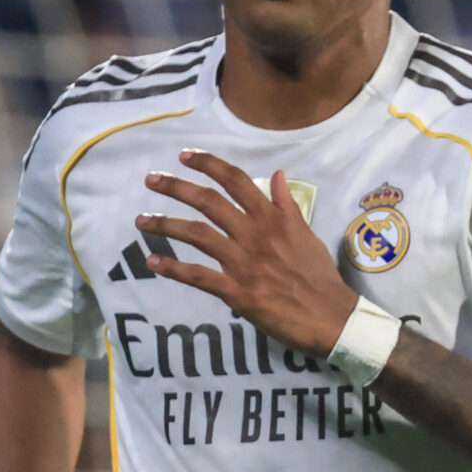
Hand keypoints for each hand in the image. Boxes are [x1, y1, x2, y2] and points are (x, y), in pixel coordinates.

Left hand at [140, 150, 357, 355]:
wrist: (329, 315)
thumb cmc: (319, 276)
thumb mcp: (307, 233)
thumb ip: (287, 205)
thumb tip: (277, 175)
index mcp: (272, 218)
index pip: (236, 181)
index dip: (208, 164)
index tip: (185, 156)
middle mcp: (254, 234)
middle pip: (208, 202)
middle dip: (176, 187)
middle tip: (151, 179)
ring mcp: (243, 262)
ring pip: (197, 235)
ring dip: (165, 225)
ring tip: (142, 221)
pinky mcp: (236, 291)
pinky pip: (198, 276)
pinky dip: (173, 268)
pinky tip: (153, 262)